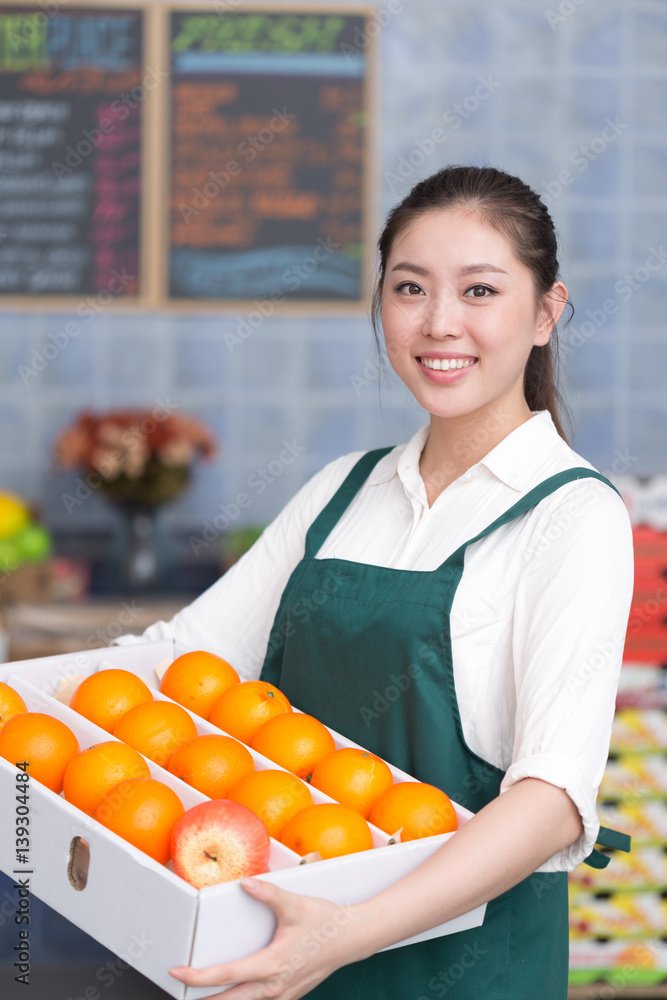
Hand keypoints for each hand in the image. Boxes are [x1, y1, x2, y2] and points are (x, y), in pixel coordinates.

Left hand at [169, 877, 365, 999]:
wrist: (352, 938)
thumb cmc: (325, 922)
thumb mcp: (295, 904)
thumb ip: (268, 893)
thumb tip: (246, 882)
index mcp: (273, 965)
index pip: (227, 976)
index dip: (198, 976)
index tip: (178, 972)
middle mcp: (276, 986)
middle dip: (203, 999)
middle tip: (180, 990)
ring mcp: (284, 994)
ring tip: (203, 995)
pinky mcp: (290, 994)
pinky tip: (238, 995)